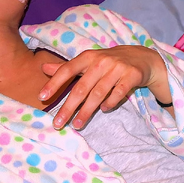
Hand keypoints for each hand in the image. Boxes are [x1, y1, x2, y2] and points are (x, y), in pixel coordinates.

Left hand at [39, 45, 169, 129]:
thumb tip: (43, 68)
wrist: (141, 58)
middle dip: (68, 107)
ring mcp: (117, 68)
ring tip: (77, 125)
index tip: (42, 98)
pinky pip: (118, 93)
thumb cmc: (109, 62)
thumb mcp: (88, 62)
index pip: (67, 70)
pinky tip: (104, 110)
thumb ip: (67, 67)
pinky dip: (110, 103)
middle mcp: (101, 61)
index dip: (54, 84)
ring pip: (98, 93)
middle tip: (58, 123)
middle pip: (81, 88)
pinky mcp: (131, 76)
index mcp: (88, 57)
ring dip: (86, 111)